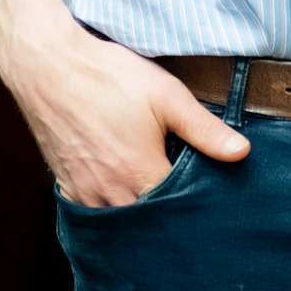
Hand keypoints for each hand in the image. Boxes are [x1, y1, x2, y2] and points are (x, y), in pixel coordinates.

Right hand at [3, 19, 249, 206]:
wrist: (49, 66)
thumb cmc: (109, 76)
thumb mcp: (166, 95)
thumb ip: (204, 128)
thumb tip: (241, 153)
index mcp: (140, 173)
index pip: (177, 210)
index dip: (195, 209)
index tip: (209, 206)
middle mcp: (111, 193)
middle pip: (147, 224)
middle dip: (167, 221)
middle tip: (186, 214)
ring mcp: (84, 192)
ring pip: (118, 223)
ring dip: (137, 221)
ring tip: (157, 209)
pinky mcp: (66, 185)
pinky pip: (91, 215)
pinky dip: (109, 213)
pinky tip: (122, 199)